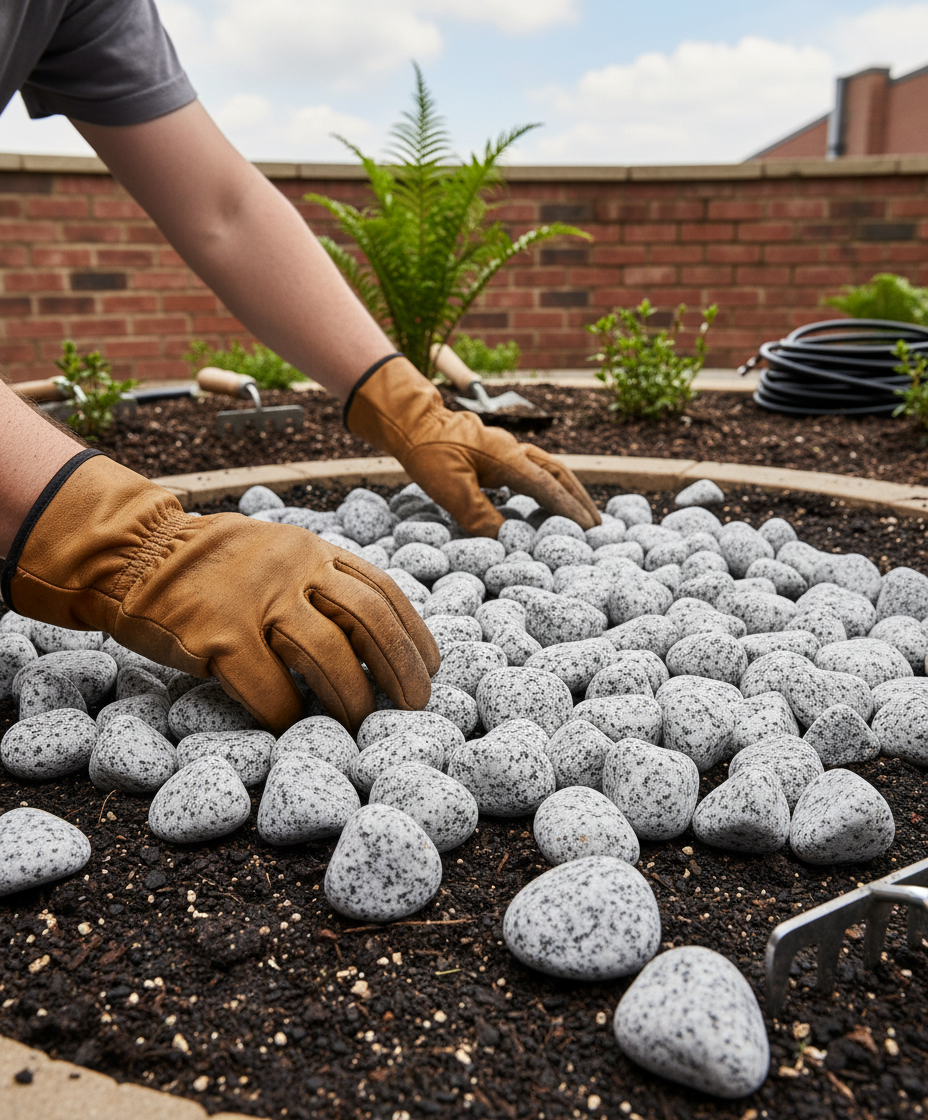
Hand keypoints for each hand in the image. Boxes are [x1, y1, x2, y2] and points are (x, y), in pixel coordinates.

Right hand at [3, 451, 438, 734]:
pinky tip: (293, 727)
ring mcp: (256, 599)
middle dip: (402, 669)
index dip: (415, 634)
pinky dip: (287, 714)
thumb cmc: (214, 568)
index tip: (432, 668)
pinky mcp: (218, 634)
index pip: (384, 591)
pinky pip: (268, 687)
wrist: (136, 555)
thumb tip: (372, 643)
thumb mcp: (278, 555)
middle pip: (370, 620)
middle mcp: (294, 568)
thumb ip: (320, 584)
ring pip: (328, 653)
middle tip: (414, 708)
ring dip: (352, 697)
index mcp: (314, 550)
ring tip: (359, 725)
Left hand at [345, 356, 600, 536]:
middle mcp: (515, 451)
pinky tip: (543, 500)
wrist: (412, 422)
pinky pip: (533, 468)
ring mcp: (507, 449)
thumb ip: (480, 516)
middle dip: (580, 499)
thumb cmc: (429, 453)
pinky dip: (548, 484)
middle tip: (597, 525)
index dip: (570, 511)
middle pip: (559, 474)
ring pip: (549, 468)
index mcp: (509, 459)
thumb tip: (506, 542)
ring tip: (580, 514)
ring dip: (567, 491)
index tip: (587, 531)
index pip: (549, 488)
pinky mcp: (497, 453)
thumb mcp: (451, 490)